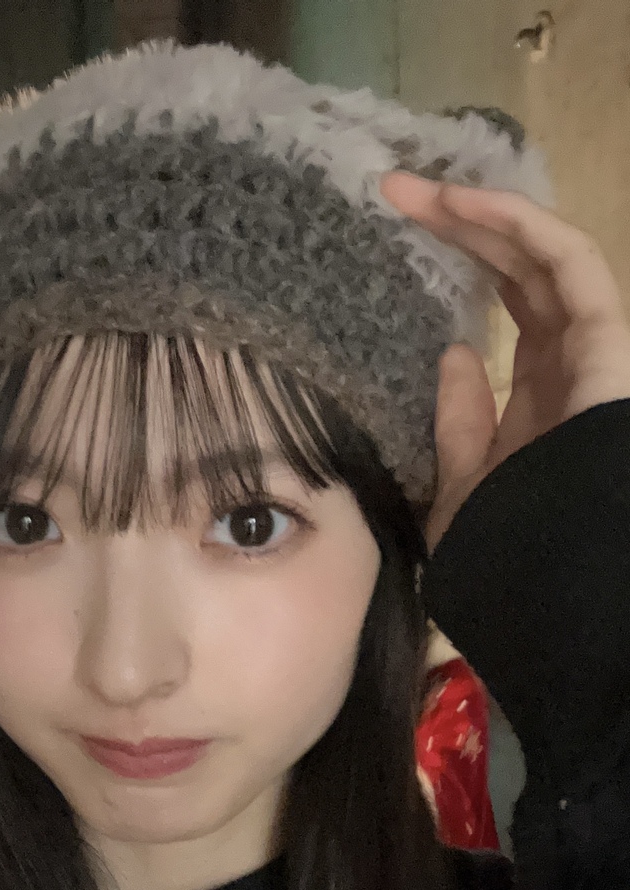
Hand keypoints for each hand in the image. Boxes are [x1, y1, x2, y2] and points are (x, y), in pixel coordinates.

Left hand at [381, 172, 629, 551]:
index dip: (465, 266)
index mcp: (544, 400)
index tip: (398, 240)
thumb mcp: (463, 484)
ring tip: (420, 190)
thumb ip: (461, 424)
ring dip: (486, 215)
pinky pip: (572, 262)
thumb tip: (454, 356)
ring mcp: (594, 350)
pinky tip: (468, 206)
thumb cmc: (507, 549)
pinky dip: (522, 225)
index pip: (512, 310)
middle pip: (523, 274)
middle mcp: (573, 367)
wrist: (551, 583)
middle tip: (396, 192)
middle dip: (464, 228)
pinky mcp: (607, 340)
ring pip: (546, 256)